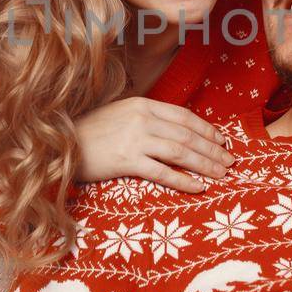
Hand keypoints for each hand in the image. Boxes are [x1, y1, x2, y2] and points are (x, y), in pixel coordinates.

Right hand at [73, 98, 234, 192]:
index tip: (222, 141)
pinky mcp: (127, 160)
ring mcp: (135, 139)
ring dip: (205, 165)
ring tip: (221, 175)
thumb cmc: (90, 132)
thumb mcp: (121, 115)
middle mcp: (142, 118)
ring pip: (181, 152)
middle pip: (188, 135)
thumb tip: (175, 132)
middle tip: (230, 162)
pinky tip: (198, 188)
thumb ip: (146, 119)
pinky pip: (163, 172)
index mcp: (143, 104)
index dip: (207, 129)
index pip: (184, 117)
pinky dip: (184, 181)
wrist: (61, 142)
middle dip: (213, 150)